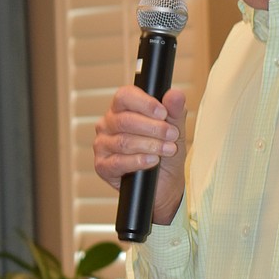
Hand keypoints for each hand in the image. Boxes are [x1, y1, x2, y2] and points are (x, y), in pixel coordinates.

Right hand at [94, 85, 186, 224]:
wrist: (165, 184)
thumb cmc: (166, 154)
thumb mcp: (175, 131)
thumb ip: (175, 112)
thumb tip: (175, 94)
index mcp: (121, 109)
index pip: (124, 96)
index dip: (144, 103)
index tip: (163, 113)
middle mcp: (107, 125)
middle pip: (125, 120)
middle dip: (153, 128)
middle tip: (172, 135)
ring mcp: (102, 145)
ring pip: (123, 142)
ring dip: (149, 145)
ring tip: (168, 150)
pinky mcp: (102, 166)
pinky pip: (118, 162)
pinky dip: (138, 161)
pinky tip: (153, 161)